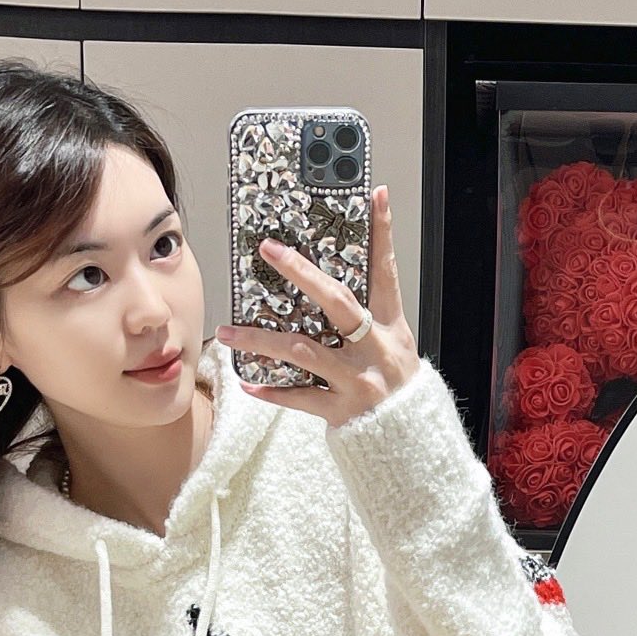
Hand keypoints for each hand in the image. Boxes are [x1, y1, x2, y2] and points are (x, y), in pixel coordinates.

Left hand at [217, 183, 419, 426]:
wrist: (410, 441)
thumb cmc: (395, 385)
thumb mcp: (393, 345)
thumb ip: (367, 316)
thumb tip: (322, 282)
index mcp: (391, 328)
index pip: (386, 273)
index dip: (383, 233)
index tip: (375, 194)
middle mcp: (375, 350)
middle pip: (337, 304)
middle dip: (302, 274)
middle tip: (269, 250)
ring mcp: (357, 381)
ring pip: (303, 352)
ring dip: (260, 341)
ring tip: (227, 331)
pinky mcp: (341, 411)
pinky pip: (300, 399)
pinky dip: (272, 393)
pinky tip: (246, 384)